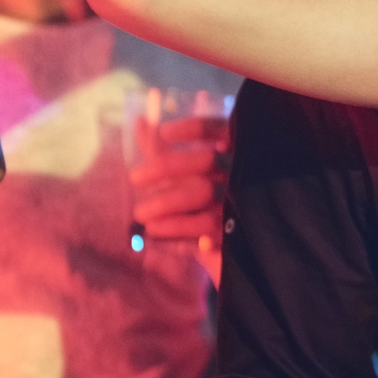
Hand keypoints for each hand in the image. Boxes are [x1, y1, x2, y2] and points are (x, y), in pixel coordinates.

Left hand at [130, 114, 229, 284]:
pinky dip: (177, 229)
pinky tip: (156, 234)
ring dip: (168, 202)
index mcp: (233, 154)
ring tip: (141, 216)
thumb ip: (163, 149)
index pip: (219, 131)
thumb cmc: (202, 206)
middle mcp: (242, 174)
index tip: (164, 132)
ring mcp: (243, 203)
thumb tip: (141, 121)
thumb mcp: (182, 177)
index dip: (193, 129)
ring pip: (205, 193)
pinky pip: (205, 227)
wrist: (226, 257)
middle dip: (167, 167)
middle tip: (134, 178)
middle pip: (205, 161)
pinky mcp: (238, 233)